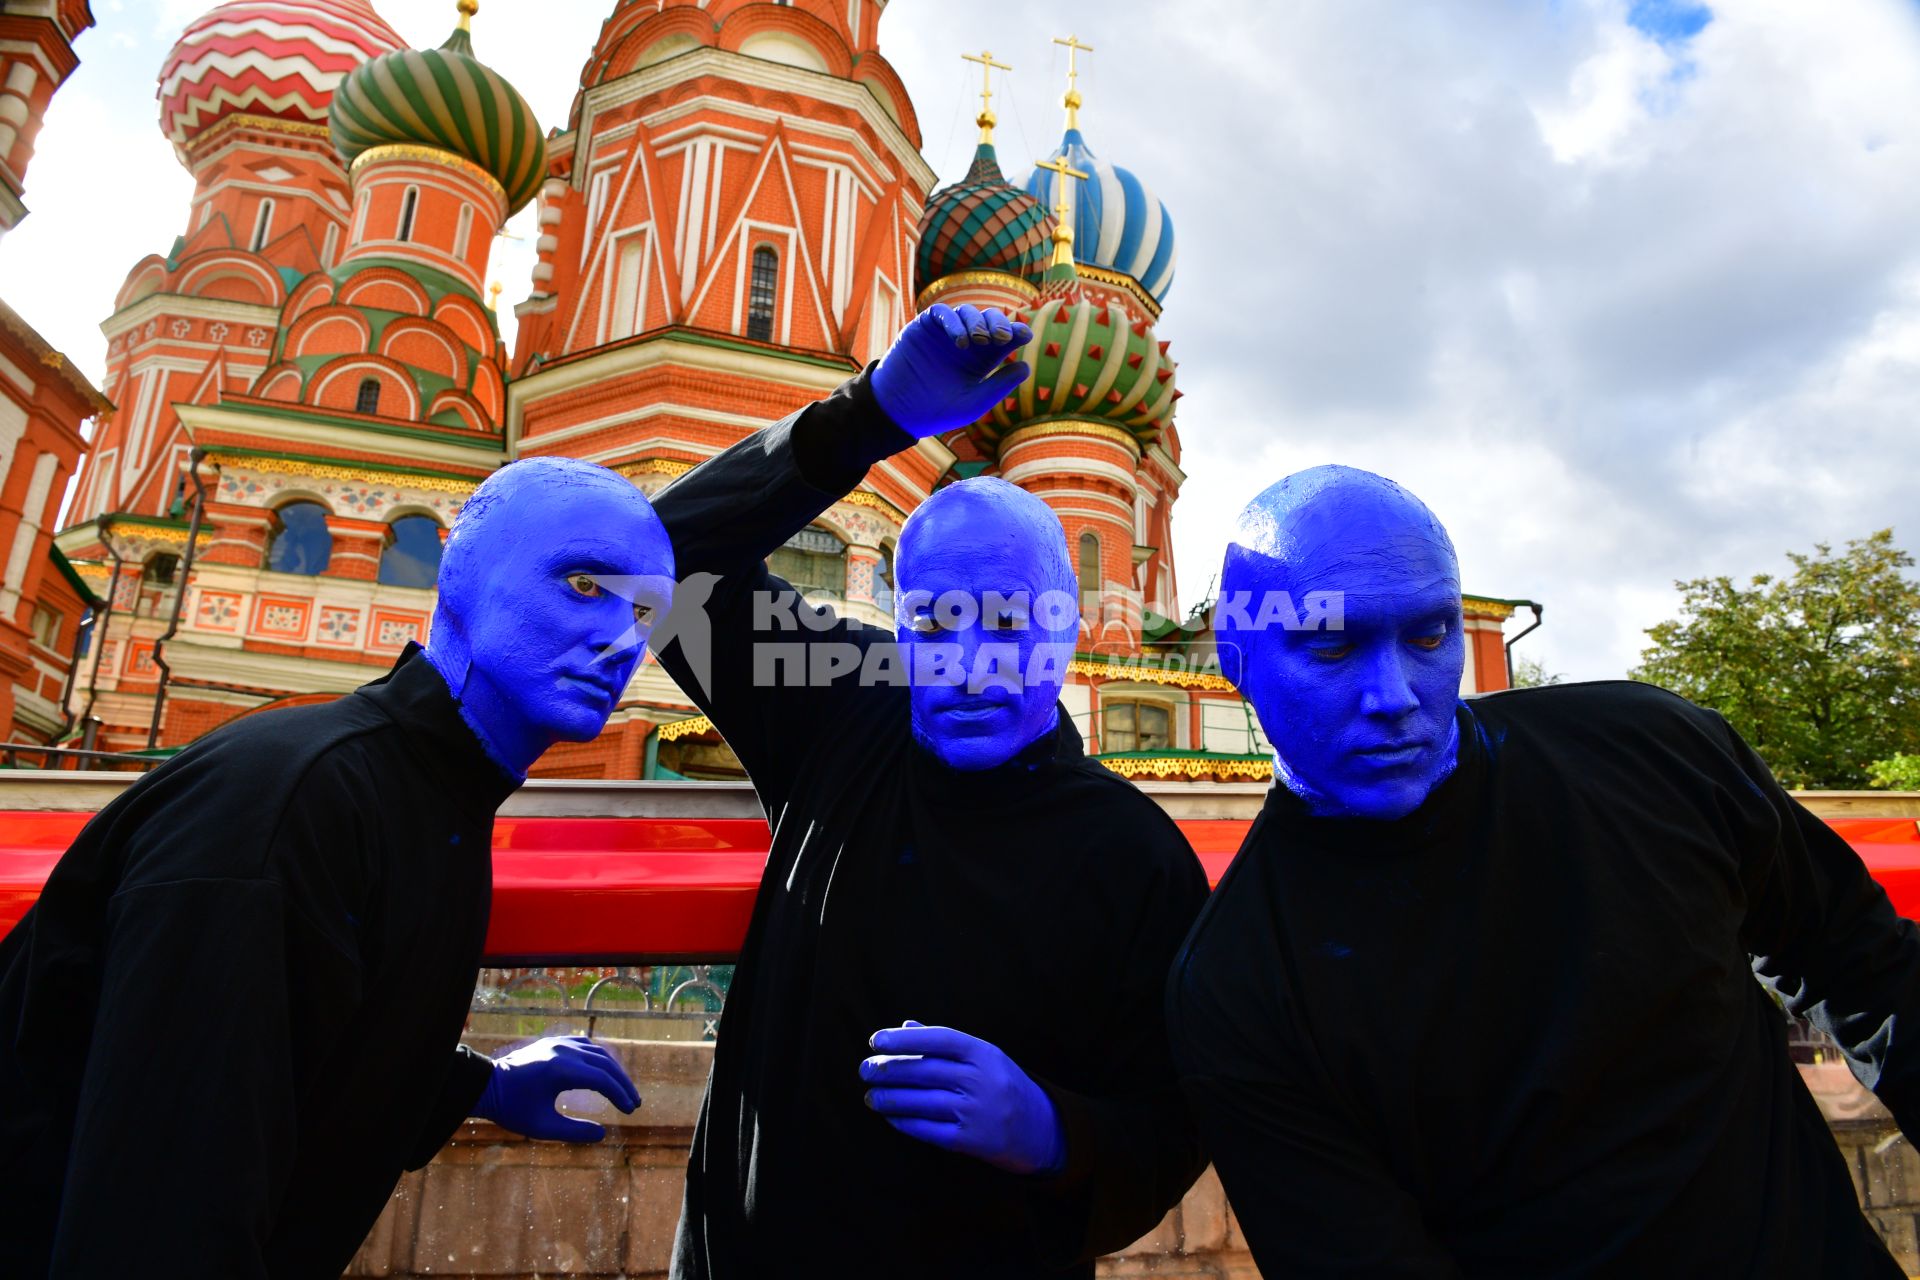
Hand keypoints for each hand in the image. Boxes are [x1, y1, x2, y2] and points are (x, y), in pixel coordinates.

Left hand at [472, 1035, 640, 1141]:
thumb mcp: (541, 1126)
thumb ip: (573, 1131)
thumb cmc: (511, 1109)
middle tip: (634, 1102)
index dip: (619, 1095)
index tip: (630, 1110)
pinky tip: (605, 1072)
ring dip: (613, 1070)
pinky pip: (585, 1045)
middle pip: (605, 1063)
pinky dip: (600, 1059)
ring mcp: (559, 1042)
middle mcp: (563, 1050)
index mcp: (561, 1069)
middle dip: (622, 1083)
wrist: (486, 1085)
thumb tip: (602, 1134)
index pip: (602, 1080)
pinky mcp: (554, 1041)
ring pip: (598, 1052)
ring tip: (623, 1090)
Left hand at [860, 1020, 1064, 1175]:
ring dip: (889, 1099)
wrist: (1041, 1130)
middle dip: (888, 1070)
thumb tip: (906, 1025)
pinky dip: (904, 1122)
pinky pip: (927, 1129)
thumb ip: (945, 1043)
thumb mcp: (984, 1057)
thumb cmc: (1004, 1085)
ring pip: (921, 1101)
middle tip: (865, 1070)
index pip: (938, 1038)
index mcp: (984, 1053)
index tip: (875, 1040)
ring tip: (871, 1096)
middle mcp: (981, 1080)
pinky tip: (890, 1117)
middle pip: (924, 1070)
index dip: (904, 1039)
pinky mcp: (970, 1141)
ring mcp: (975, 1111)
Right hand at [870, 304, 1033, 438]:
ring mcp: (945, 332)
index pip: (1004, 337)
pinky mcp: (925, 327)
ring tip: (978, 341)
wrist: (901, 412)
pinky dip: (953, 321)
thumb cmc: (939, 411)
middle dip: (999, 323)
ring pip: (968, 312)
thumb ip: (999, 385)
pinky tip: (960, 341)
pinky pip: (942, 313)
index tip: (1025, 335)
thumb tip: (1026, 366)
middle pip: (989, 319)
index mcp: (983, 358)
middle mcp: (967, 341)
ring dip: (977, 322)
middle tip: (1001, 338)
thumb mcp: (975, 402)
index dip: (1016, 332)